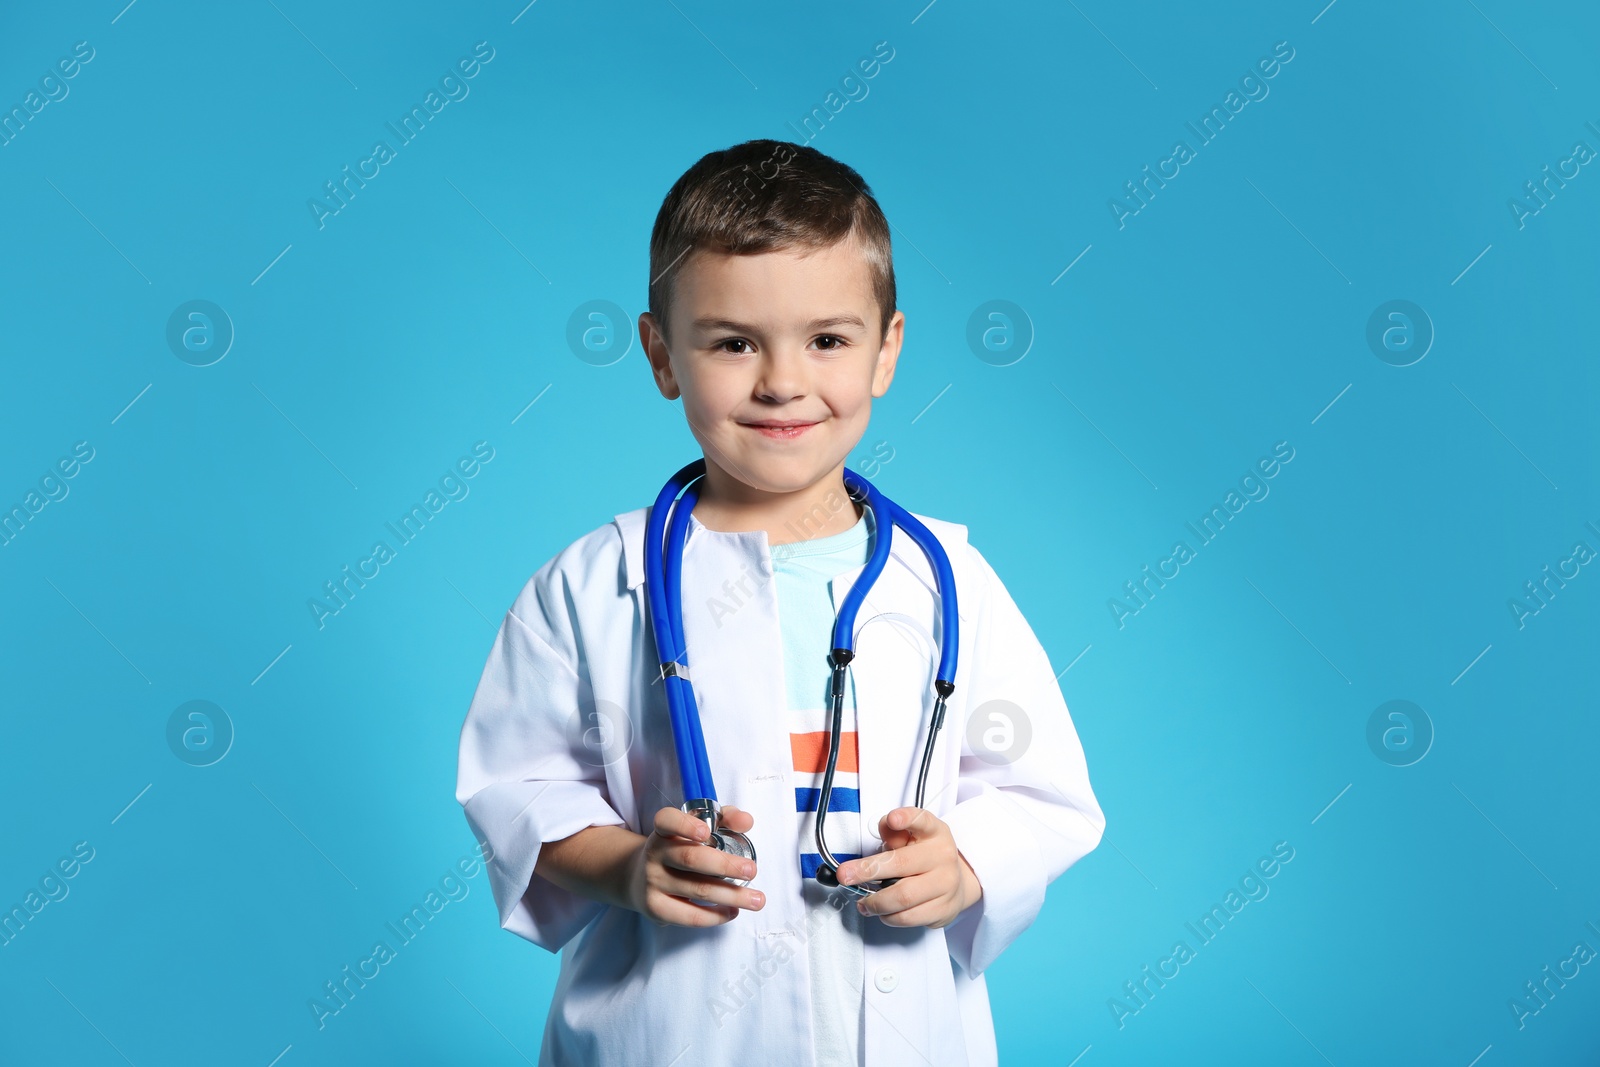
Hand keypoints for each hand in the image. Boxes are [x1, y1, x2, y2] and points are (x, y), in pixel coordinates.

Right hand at [625, 805, 764, 926]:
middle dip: (726, 865)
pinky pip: (690, 915)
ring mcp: (653, 882)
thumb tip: (746, 822)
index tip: (706, 832)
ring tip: (756, 899)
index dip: (685, 825)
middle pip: (690, 858)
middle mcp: (654, 854)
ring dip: (731, 895)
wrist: (639, 877)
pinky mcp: (656, 908)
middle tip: (752, 870)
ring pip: (697, 889)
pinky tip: (732, 911)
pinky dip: (715, 915)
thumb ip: (724, 819)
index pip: (667, 821)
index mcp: (663, 831)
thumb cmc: (678, 848)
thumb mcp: (696, 827)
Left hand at [837, 807, 981, 927]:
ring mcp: (946, 884)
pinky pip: (908, 917)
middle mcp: (943, 856)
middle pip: (901, 864)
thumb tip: (884, 827)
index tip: (892, 819)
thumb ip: (894, 833)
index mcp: (935, 833)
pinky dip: (888, 917)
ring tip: (863, 902)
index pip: (922, 820)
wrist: (956, 883)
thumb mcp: (912, 837)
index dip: (907, 818)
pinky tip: (882, 912)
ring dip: (875, 902)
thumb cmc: (924, 858)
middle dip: (867, 870)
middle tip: (845, 875)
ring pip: (903, 897)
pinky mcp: (943, 910)